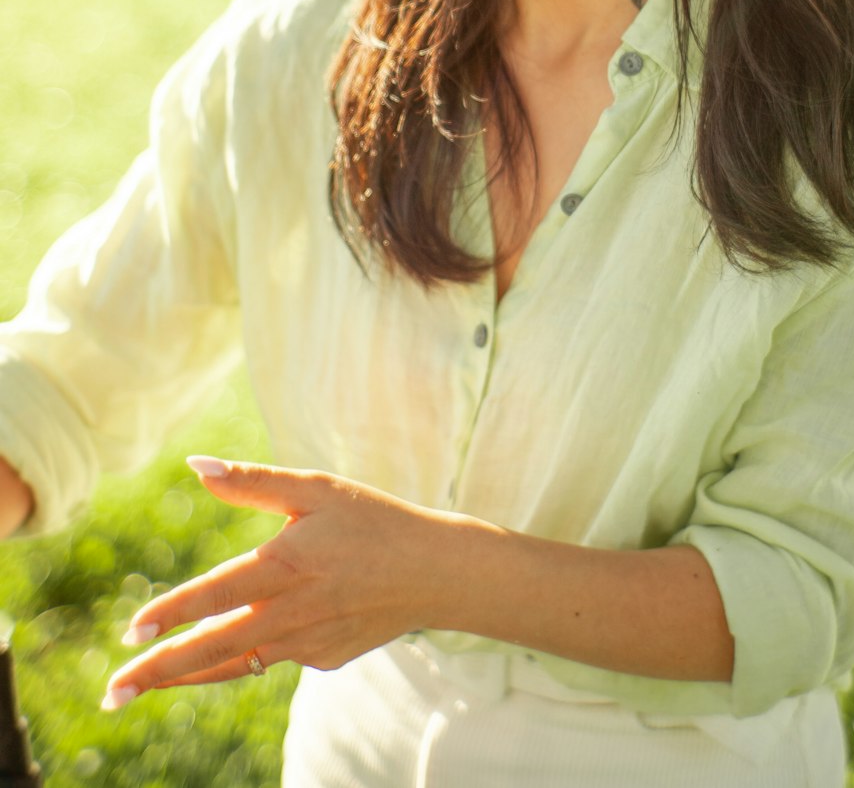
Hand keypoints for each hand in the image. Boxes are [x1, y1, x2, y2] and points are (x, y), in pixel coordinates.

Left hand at [101, 456, 439, 708]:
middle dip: (158, 672)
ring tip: (143, 687)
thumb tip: (196, 465)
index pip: (215, 594)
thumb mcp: (315, 488)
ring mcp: (306, 644)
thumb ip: (252, 480)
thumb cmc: (372, 519)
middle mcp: (292, 613)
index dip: (171, 614)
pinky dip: (242, 657)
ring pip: (235, 665)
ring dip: (185, 678)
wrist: (435, 572)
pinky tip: (227, 648)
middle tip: (112, 693)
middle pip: (212, 648)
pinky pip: (272, 658)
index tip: (131, 632)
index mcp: (286, 566)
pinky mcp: (322, 660)